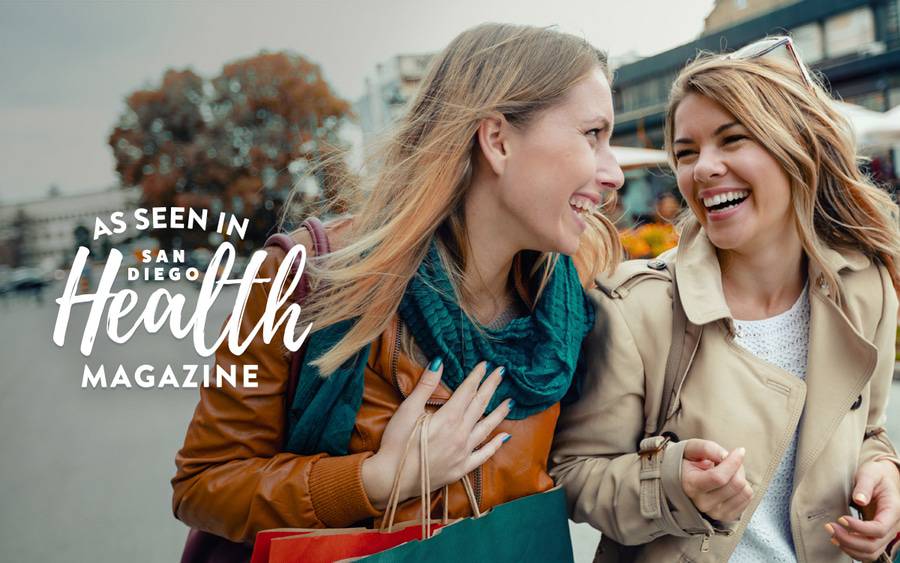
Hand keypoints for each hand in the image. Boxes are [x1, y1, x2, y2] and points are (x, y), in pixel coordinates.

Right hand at [361, 360, 510, 509]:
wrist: (392, 479)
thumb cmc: (397, 443)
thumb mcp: (407, 410)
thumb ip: (425, 386)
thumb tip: (439, 362)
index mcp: (448, 418)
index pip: (467, 391)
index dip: (476, 376)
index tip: (485, 364)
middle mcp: (461, 434)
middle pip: (479, 405)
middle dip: (491, 387)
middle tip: (501, 373)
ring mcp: (464, 452)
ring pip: (487, 428)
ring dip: (498, 413)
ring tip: (509, 402)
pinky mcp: (462, 468)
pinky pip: (484, 455)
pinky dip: (496, 445)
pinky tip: (505, 437)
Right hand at [681, 439, 752, 521]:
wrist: (683, 480)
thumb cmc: (687, 462)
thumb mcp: (691, 448)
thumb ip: (707, 448)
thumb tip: (725, 455)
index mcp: (691, 485)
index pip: (719, 478)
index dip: (733, 462)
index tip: (739, 450)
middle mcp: (702, 503)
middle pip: (735, 484)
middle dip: (738, 467)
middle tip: (728, 461)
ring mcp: (715, 513)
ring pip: (745, 491)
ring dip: (741, 477)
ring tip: (728, 472)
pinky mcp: (726, 516)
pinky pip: (748, 499)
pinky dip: (744, 487)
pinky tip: (730, 483)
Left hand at [826, 459, 899, 561]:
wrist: (882, 478)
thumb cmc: (876, 474)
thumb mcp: (870, 473)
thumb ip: (864, 485)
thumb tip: (859, 499)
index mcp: (893, 510)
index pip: (879, 529)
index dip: (859, 528)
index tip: (840, 519)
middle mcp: (893, 526)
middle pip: (873, 545)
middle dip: (849, 540)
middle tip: (830, 527)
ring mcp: (886, 533)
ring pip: (871, 553)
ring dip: (849, 548)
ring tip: (832, 535)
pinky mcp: (876, 536)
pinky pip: (868, 552)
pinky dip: (853, 551)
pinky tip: (838, 540)